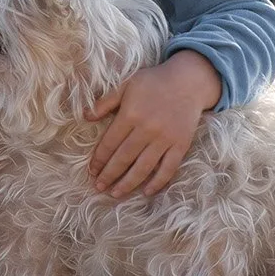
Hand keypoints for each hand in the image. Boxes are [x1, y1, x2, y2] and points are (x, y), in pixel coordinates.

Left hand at [84, 50, 220, 200]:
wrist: (188, 81)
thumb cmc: (153, 82)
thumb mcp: (126, 86)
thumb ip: (105, 102)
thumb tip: (85, 116)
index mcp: (130, 115)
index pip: (110, 143)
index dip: (99, 159)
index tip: (91, 171)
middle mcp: (147, 129)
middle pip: (124, 158)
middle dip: (109, 175)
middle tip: (98, 187)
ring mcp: (165, 139)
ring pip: (143, 167)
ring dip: (128, 183)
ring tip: (115, 194)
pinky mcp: (181, 145)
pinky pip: (169, 168)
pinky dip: (158, 182)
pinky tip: (147, 192)